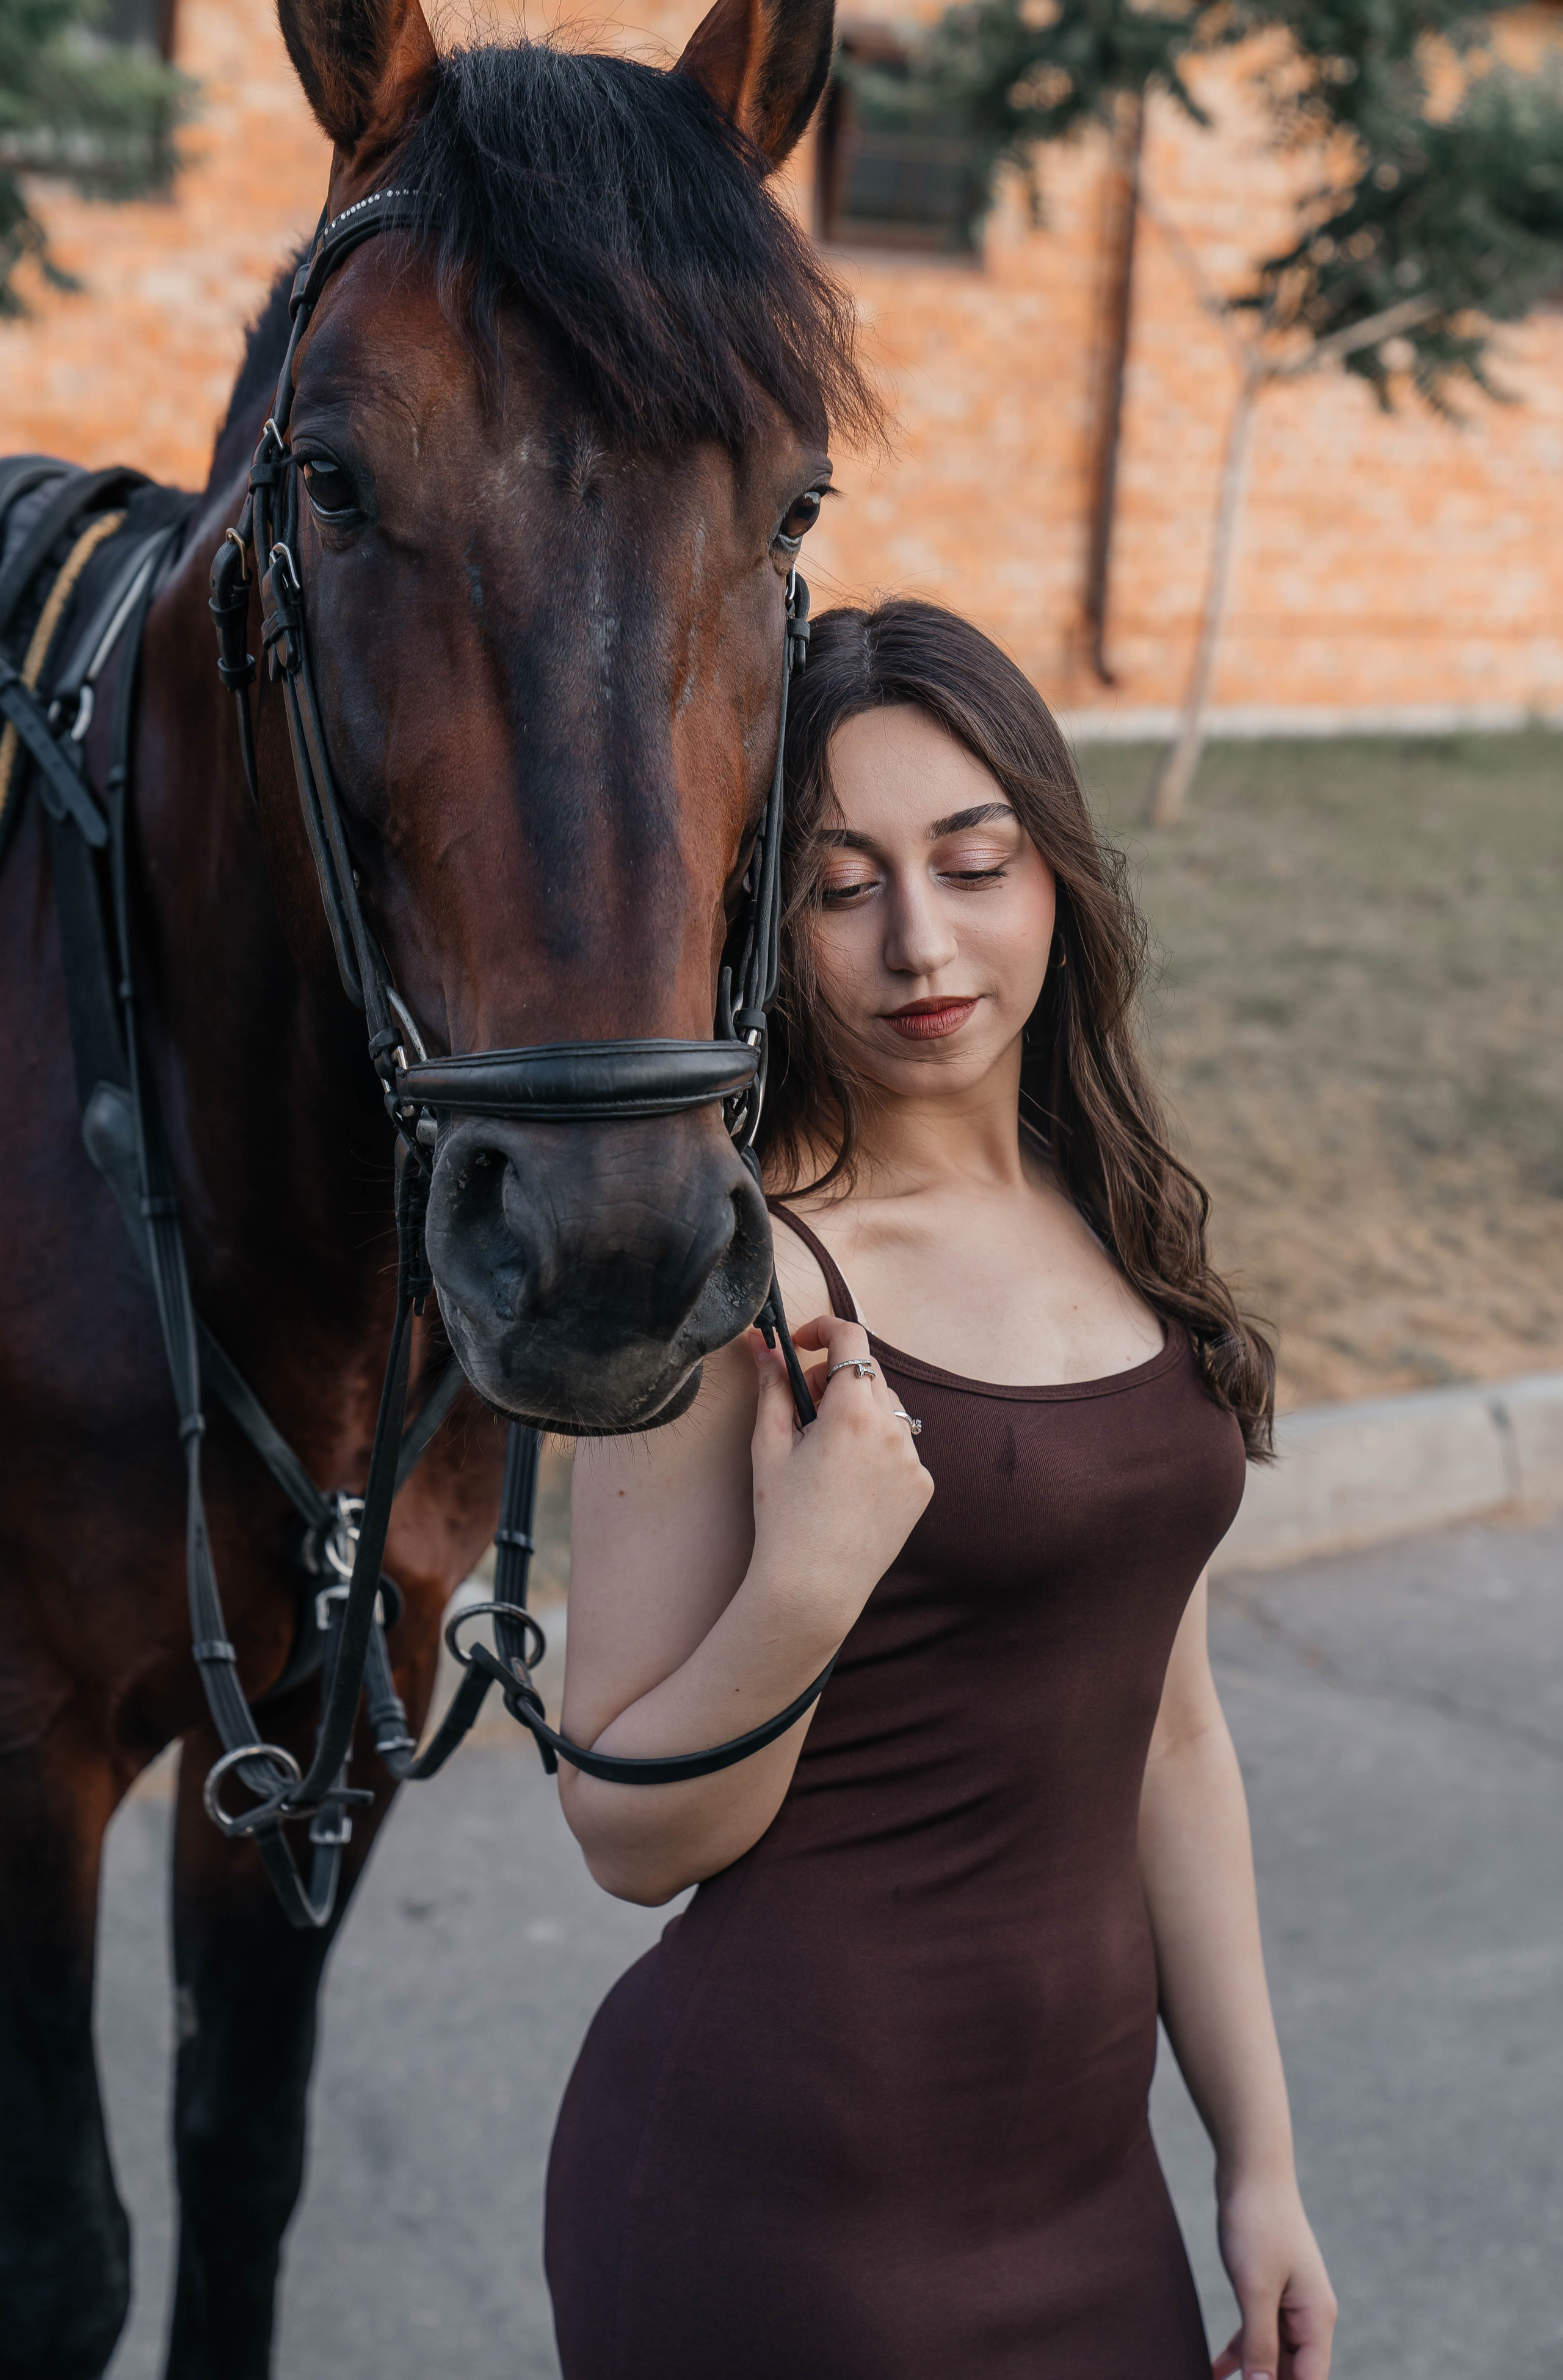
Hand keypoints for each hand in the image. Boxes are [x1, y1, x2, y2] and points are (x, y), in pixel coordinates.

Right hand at [747, 1314, 931, 1640]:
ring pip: (887, 1410)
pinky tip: (848, 1482)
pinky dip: (877, 1448)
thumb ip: (772, 1386)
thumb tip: (763, 1343)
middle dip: (833, 1378)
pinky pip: (901, 1447)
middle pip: (867, 1374)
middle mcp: (893, 1430)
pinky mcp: (923, 1486)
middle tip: (802, 1408)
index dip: (823, 1329)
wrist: (813, 1588)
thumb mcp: (769, 1445)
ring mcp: (914, 1460)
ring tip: (824, 1451)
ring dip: (858, 1412)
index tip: (802, 1341)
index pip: (850, 1339)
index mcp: (852, 1413)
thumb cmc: (783, 1519)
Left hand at [1212, 2175, 1335, 2379]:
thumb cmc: (1258, 2223)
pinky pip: (1258, 2334)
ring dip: (1252, 2375)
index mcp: (1316, 2319)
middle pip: (1294, 2373)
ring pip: (1274, 2356)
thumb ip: (1260, 2342)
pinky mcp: (1269, 2291)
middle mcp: (1309, 2316)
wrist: (1251, 2171)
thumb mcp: (1254, 2287)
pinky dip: (1240, 2352)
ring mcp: (1290, 2303)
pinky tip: (1216, 2369)